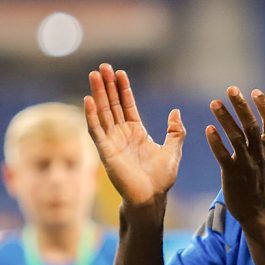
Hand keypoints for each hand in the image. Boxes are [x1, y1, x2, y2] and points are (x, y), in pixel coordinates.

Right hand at [84, 63, 185, 206]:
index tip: (120, 72)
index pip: (126, 105)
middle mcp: (121, 134)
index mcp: (136, 132)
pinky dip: (91, 115)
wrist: (152, 197)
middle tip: (102, 66)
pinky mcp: (105, 152)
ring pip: (102, 113)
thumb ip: (175, 131)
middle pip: (112, 104)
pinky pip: (96, 130)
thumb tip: (175, 111)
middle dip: (107, 86)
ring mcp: (112, 142)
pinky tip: (88, 99)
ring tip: (94, 75)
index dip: (123, 89)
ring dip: (98, 94)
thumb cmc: (161, 178)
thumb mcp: (173, 150)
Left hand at [206, 87, 264, 227]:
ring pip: (236, 138)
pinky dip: (216, 143)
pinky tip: (208, 130)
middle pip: (251, 126)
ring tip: (214, 103)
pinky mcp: (232, 174)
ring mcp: (246, 164)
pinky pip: (223, 156)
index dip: (264, 107)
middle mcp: (260, 154)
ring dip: (225, 119)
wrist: (260, 212)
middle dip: (241, 106)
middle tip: (231, 89)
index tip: (255, 92)